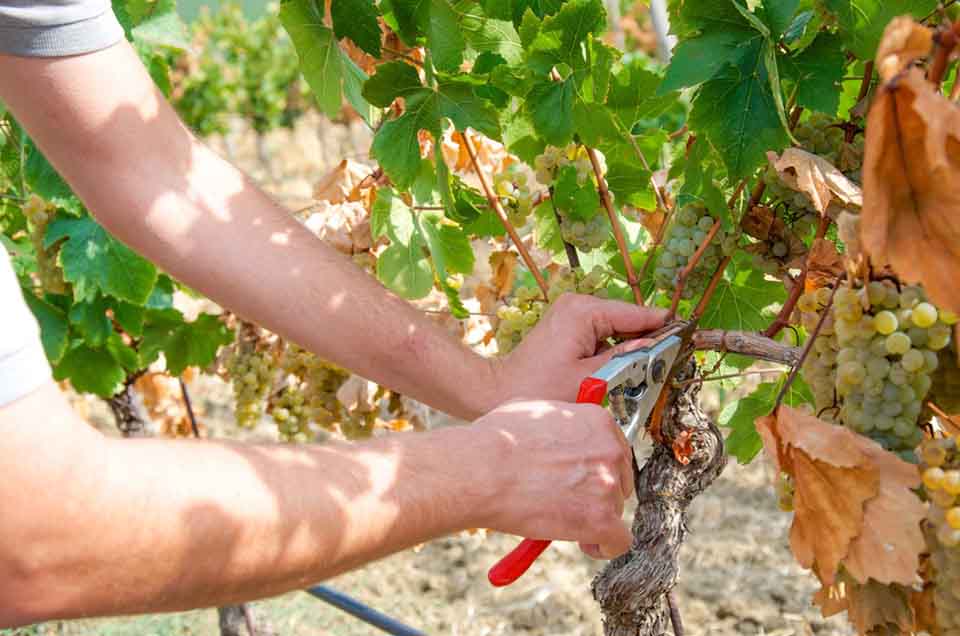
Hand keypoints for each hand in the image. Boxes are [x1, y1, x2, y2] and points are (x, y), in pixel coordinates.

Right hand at [471, 399, 633, 558]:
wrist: (481, 470)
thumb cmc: (497, 440)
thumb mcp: (533, 410)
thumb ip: (559, 421)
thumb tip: (557, 430)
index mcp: (597, 421)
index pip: (615, 449)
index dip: (598, 467)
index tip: (584, 478)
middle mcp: (609, 449)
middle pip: (620, 479)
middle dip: (599, 492)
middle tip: (573, 500)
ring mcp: (607, 484)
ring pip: (615, 509)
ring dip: (594, 516)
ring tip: (563, 519)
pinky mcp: (600, 518)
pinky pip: (618, 540)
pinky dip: (604, 545)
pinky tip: (584, 542)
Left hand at [492, 294, 667, 406]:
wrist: (497, 392)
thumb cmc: (540, 390)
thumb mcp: (592, 380)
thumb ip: (627, 360)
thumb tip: (657, 347)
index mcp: (585, 311)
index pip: (637, 314)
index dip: (664, 327)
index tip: (690, 336)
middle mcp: (578, 304)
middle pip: (627, 320)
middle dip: (645, 342)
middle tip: (666, 366)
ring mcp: (570, 313)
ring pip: (615, 330)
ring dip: (628, 350)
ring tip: (641, 376)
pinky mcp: (566, 326)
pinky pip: (600, 335)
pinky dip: (611, 352)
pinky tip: (616, 374)